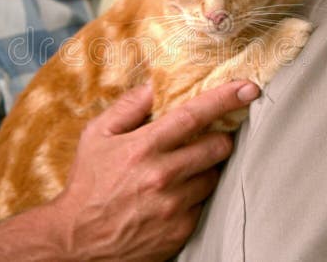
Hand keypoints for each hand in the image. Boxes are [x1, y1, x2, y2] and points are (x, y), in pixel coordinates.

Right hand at [47, 81, 260, 259]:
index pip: (195, 115)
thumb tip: (153, 86)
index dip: (226, 98)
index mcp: (144, 147)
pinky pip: (204, 204)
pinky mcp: (181, 230)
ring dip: (205, 169)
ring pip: (214, 176)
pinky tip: (175, 196)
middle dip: (219, 138)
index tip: (248, 87)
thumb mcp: (95, 137)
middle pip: (217, 147)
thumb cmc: (87, 184)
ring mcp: (174, 205)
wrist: (78, 240)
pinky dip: (195, 196)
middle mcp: (163, 175)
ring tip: (182, 171)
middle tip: (207, 139)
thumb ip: (127, 108)